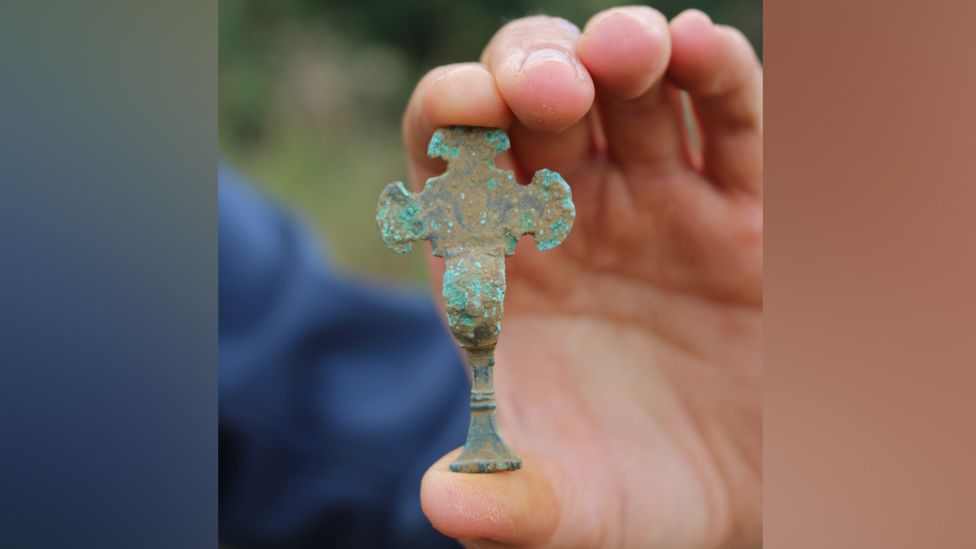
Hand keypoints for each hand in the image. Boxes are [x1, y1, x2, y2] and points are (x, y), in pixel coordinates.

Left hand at [403, 8, 761, 547]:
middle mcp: (568, 215)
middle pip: (530, 98)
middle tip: (556, 87)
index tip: (469, 109)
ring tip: (633, 46)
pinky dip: (718, 75)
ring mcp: (654, 201)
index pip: (450, 159)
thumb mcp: (572, 512)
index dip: (451, 118)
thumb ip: (510, 505)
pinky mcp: (741, 208)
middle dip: (534, 70)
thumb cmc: (634, 498)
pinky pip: (728, 122)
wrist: (741, 502)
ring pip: (630, 89)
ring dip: (624, 49)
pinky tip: (704, 47)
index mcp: (499, 265)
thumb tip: (445, 504)